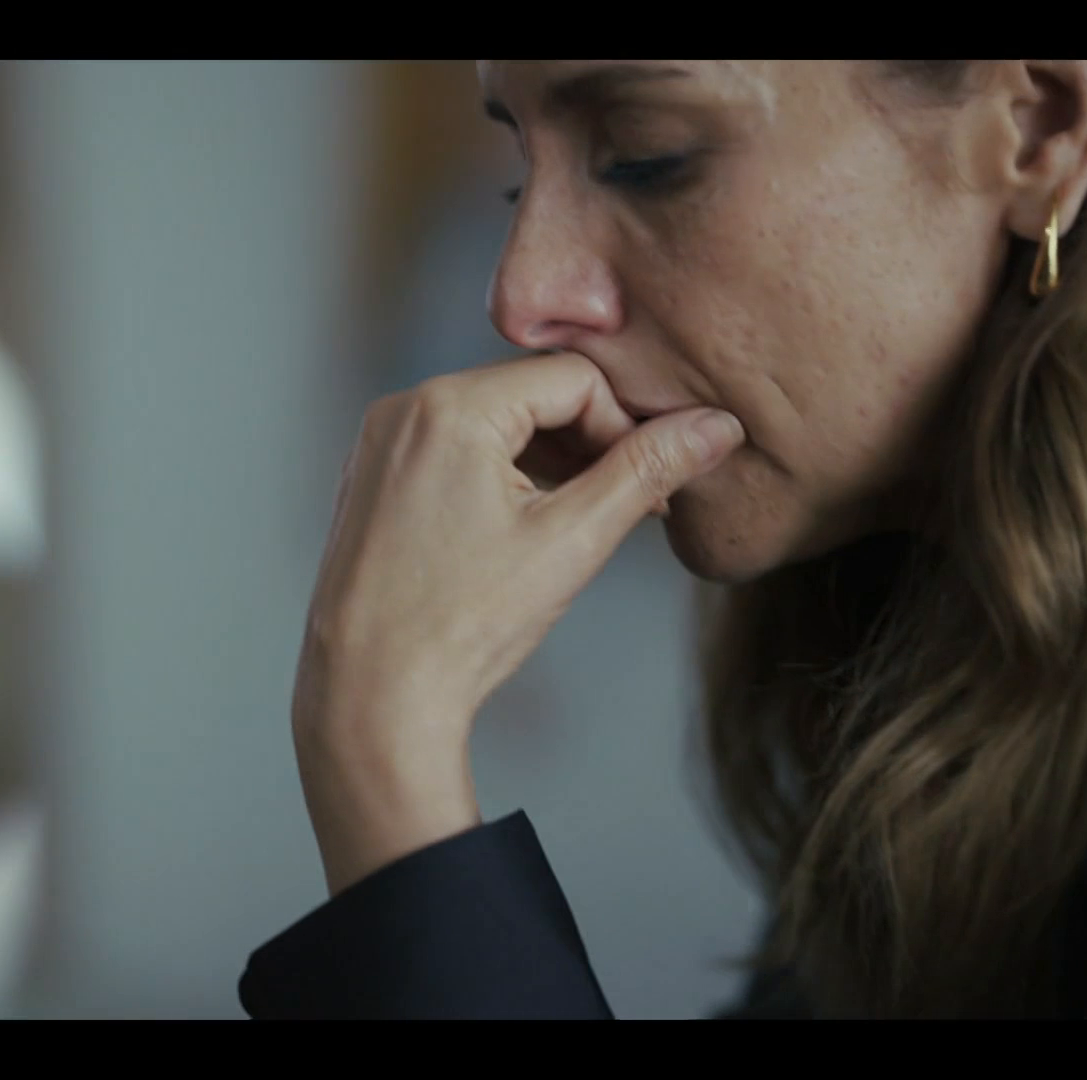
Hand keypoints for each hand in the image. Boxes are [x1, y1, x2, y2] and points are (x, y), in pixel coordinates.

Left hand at [292, 352, 745, 894]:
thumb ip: (646, 472)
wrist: (370, 697)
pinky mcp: (373, 477)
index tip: (649, 487)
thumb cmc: (462, 626)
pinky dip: (502, 475)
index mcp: (450, 408)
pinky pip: (455, 449)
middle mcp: (405, 408)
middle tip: (633, 506)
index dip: (625, 426)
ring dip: (551, 461)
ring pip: (495, 422)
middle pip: (532, 393)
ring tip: (586, 525)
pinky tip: (530, 530)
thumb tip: (715, 427)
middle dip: (590, 444)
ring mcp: (381, 442)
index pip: (574, 378)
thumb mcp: (571, 541)